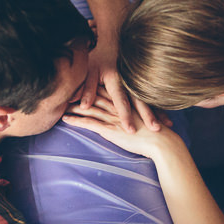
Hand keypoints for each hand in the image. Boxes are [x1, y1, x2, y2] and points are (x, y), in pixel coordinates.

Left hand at [63, 88, 181, 159]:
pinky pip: (89, 123)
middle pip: (95, 96)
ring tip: (60, 103)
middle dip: (80, 92)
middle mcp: (118, 106)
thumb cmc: (155, 132)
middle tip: (65, 89)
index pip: (106, 90)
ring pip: (89, 108)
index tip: (82, 81)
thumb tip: (121, 107)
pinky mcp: (110, 129)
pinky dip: (76, 121)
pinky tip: (65, 119)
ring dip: (73, 105)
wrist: (162, 143)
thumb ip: (132, 109)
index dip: (92, 85)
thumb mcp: (144, 116)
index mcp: (126, 99)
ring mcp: (113, 117)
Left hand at [79, 36, 164, 133]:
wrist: (113, 40)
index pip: (121, 101)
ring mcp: (137, 84)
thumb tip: (84, 107)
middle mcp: (128, 84)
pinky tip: (166, 119)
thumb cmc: (99, 57)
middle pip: (140, 103)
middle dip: (149, 116)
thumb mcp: (89, 72)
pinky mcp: (141, 84)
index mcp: (115, 80)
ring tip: (166, 126)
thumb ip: (88, 89)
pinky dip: (159, 109)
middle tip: (156, 129)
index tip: (130, 129)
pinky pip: (151, 98)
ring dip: (157, 114)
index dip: (125, 115)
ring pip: (148, 101)